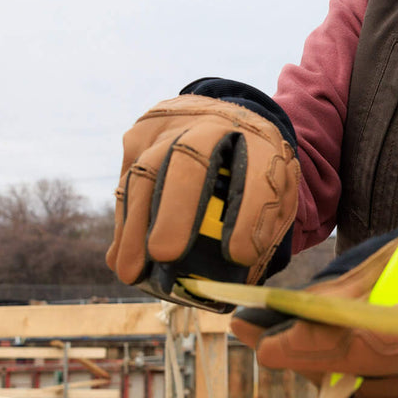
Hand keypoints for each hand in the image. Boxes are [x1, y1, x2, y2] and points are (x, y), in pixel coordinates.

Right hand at [106, 83, 299, 291]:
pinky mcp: (138, 138)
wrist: (224, 114)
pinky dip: (124, 223)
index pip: (257, 174)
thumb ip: (267, 225)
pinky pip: (126, 181)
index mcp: (258, 140)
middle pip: (189, 160)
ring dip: (135, 227)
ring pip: (144, 172)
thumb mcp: (276, 188)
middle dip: (175, 210)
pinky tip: (121, 257)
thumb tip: (242, 282)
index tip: (240, 257)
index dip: (249, 216)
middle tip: (165, 253)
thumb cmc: (253, 166)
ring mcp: (170, 127)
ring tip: (131, 271)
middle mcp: (211, 125)